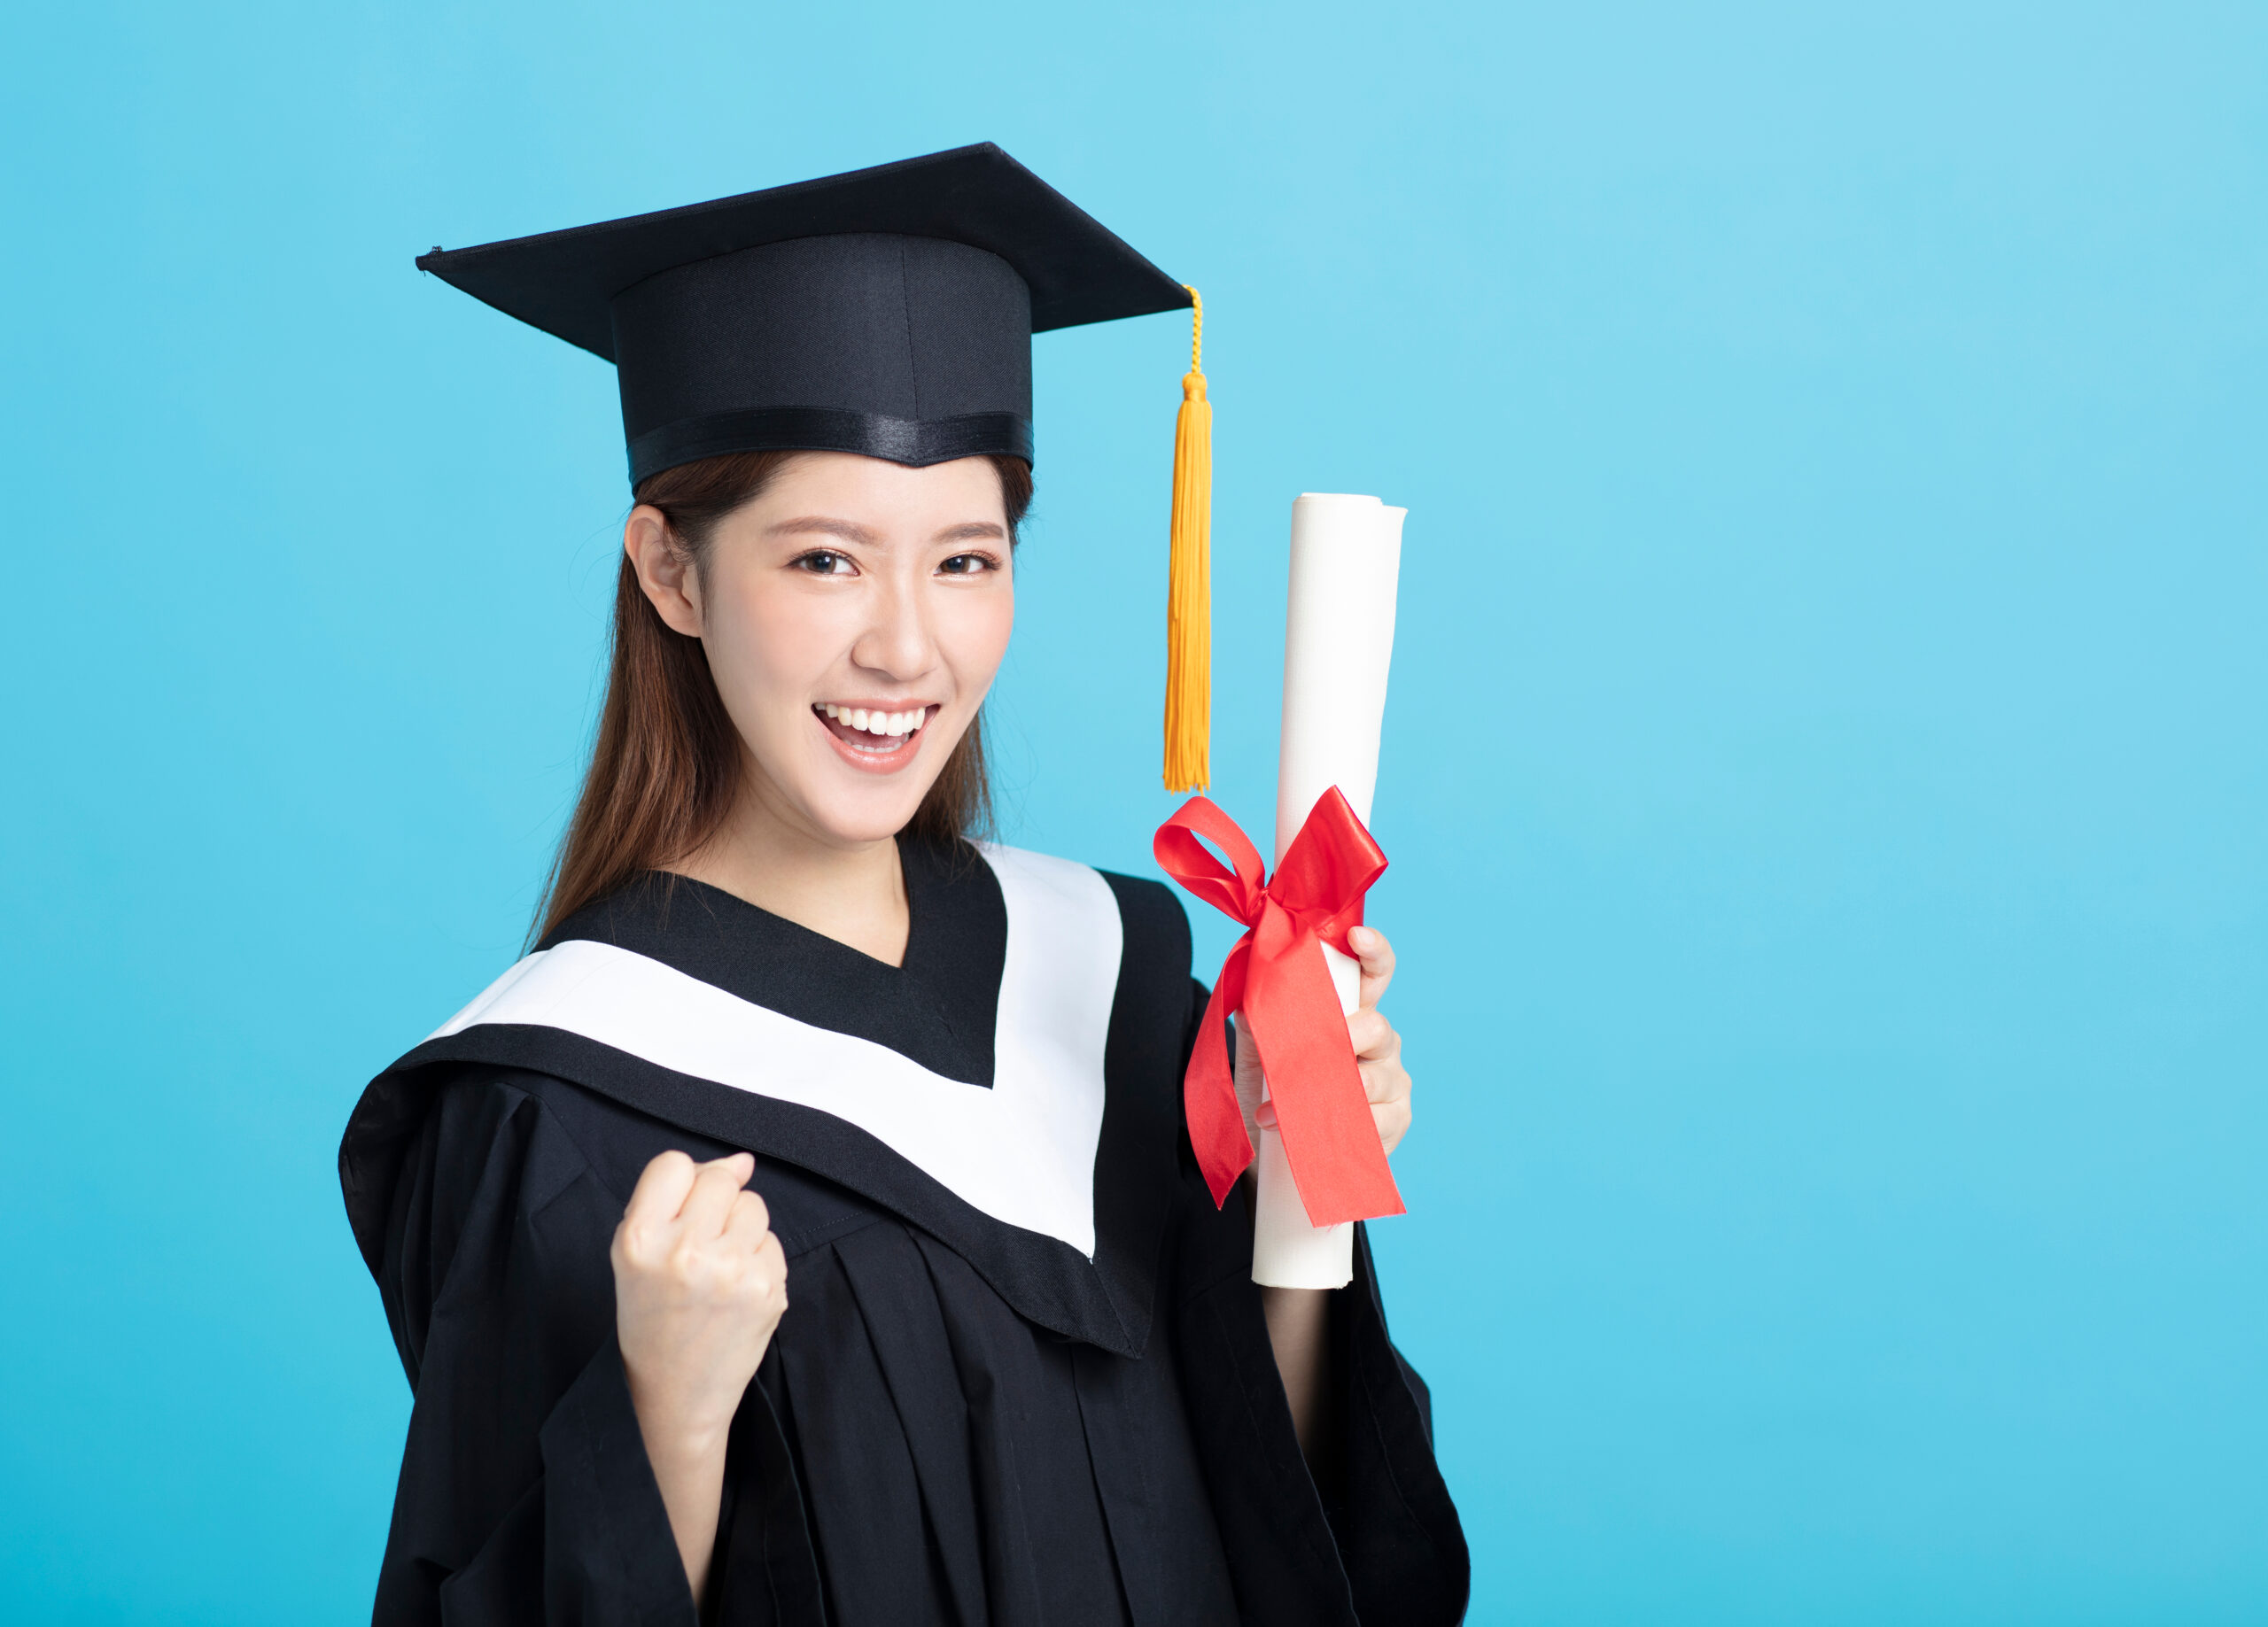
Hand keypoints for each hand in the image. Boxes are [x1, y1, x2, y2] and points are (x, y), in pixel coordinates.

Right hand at [612, 1151, 787, 1456]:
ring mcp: (731, 1271)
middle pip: (720, 1179)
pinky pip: (772, 1240)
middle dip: (715, 1204)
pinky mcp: (767, 1289)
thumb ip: (676, 1198)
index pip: (674, 1164)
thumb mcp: (637, 1255)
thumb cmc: (652, 1319)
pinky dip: (759, 1258)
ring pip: (753, 1205)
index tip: (680, 1211)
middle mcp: (685, 1252)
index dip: (681, 1184)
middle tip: (700, 1245)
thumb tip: (740, 1160)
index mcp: (639, 1240)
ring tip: (717, 1269)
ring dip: (741, 1228)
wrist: (674, 1394)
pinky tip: (736, 1289)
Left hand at [1232, 923, 1414, 1156]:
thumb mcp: (1258, 1057)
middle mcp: (1379, 1042)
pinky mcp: (1396, 1121)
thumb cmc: (1273, 1095)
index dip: (1372, 951)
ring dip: (1326, 1095)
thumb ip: (1260, 1023)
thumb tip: (1250, 992)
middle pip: (1376, 1026)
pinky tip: (1317, 1134)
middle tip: (1318, 1050)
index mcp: (1351, 1013)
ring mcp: (1392, 1081)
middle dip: (1346, 1036)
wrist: (1275, 1155)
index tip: (1357, 935)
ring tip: (1281, 1111)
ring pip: (1373, 1078)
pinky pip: (1377, 1121)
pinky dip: (1341, 1127)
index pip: (1372, 974)